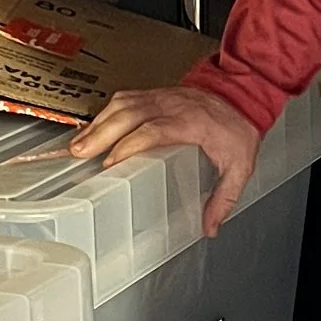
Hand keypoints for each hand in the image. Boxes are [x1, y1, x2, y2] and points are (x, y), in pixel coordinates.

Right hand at [69, 84, 261, 235]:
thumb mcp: (240, 166)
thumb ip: (224, 197)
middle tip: (79, 153)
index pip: (153, 129)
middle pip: (128, 114)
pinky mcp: (153, 94)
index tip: (111, 162)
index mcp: (190, 122)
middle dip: (101, 133)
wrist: (243, 94)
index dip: (129, 144)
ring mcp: (160, 97)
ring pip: (122, 104)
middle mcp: (171, 106)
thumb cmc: (237, 128)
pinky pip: (124, 99)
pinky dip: (105, 114)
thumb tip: (210, 227)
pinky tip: (92, 129)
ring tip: (77, 145)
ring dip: (97, 123)